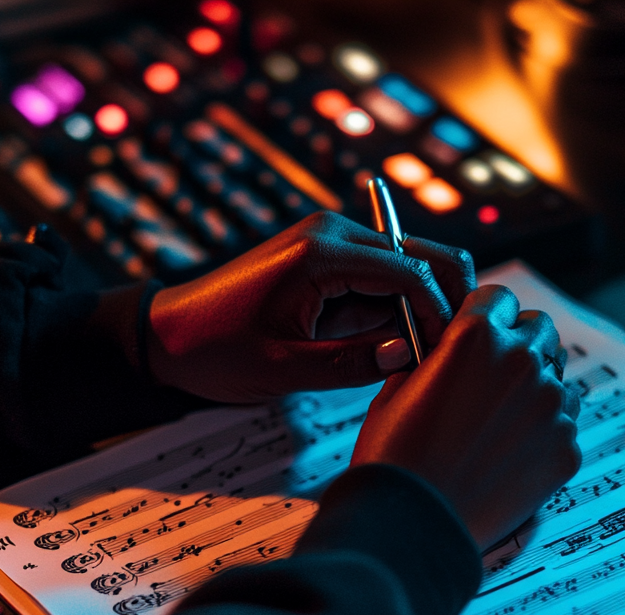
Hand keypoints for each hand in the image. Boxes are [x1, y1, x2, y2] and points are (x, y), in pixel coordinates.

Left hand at [145, 211, 475, 401]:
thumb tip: (411, 355)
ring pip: (408, 267)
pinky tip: (401, 347)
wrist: (167, 335)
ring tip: (429, 357)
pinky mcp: (327, 263)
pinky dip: (400, 309)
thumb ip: (351, 363)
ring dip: (424, 306)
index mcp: (322, 252)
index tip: (443, 357)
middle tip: (457, 352)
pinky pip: (381, 280)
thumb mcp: (283, 368)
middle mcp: (332, 235)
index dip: (439, 315)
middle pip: (422, 255)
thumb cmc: (214, 349)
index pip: (411, 272)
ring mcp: (331, 244)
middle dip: (447, 300)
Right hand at [351, 285, 581, 549]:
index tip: (478, 331)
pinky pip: (564, 424)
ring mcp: (551, 407)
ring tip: (497, 421)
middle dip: (518, 344)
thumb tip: (444, 356)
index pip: (500, 297)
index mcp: (477, 337)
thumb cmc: (396, 459)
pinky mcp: (566, 448)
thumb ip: (432, 359)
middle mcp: (522, 362)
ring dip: (534, 388)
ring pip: (557, 377)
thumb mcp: (395, 390)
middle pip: (540, 329)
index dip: (485, 314)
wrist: (415, 524)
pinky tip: (508, 453)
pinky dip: (543, 432)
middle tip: (491, 375)